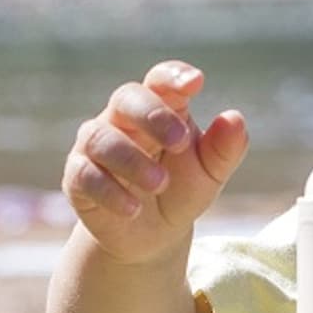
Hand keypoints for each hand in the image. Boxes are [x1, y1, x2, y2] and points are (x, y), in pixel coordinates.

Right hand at [61, 60, 248, 264]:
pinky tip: (133, 208)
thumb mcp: (210, 173)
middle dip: (152, 115)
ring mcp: (96, 146)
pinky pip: (84, 175)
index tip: (196, 83)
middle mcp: (122, 119)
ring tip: (160, 183)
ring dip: (131, 160)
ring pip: (101, 137)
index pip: (160, 80)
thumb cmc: (182, 190)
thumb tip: (235, 119)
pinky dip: (109, 191)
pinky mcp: (77, 177)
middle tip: (181, 142)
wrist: (154, 235)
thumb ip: (225, 148)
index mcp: (160, 108)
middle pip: (126, 98)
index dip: (174, 76)